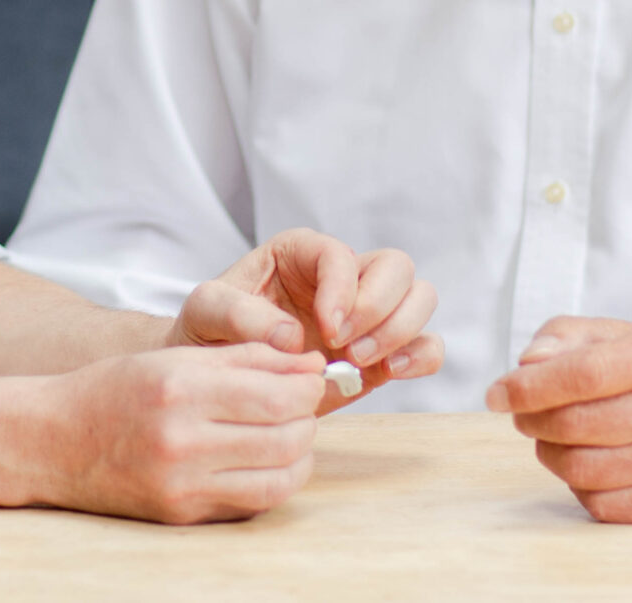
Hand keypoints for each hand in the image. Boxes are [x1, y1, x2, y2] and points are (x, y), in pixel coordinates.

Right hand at [41, 342, 325, 522]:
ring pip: (279, 477)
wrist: (54, 442)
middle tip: (304, 402)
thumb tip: (310, 365)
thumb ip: (245, 357)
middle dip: (309, 417)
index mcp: (179, 390)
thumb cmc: (116, 390)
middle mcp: (181, 441)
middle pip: (285, 437)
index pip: (276, 395)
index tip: (313, 376)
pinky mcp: (182, 515)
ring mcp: (181, 485)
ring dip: (300, 452)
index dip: (309, 386)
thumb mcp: (175, 355)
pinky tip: (269, 460)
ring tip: (290, 430)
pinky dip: (276, 480)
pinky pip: (253, 502)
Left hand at [167, 228, 442, 404]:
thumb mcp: (205, 312)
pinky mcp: (383, 352)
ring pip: (420, 297)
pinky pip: (426, 344)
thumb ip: (238, 315)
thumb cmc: (210, 333)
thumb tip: (293, 337)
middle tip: (346, 346)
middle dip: (379, 307)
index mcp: (302, 253)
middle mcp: (343, 277)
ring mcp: (368, 314)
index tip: (325, 328)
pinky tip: (392, 372)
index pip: (341, 254)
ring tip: (359, 360)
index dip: (342, 289)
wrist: (221, 378)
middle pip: (396, 267)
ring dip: (401, 329)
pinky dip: (421, 356)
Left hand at [484, 318, 631, 522]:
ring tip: (555, 437)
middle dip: (532, 420)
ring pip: (581, 469)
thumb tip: (526, 365)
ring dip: (550, 453)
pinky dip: (579, 486)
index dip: (527, 387)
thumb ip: (568, 337)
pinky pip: (601, 504)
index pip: (581, 375)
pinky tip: (591, 463)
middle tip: (524, 414)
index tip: (497, 394)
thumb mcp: (628, 335)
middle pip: (574, 425)